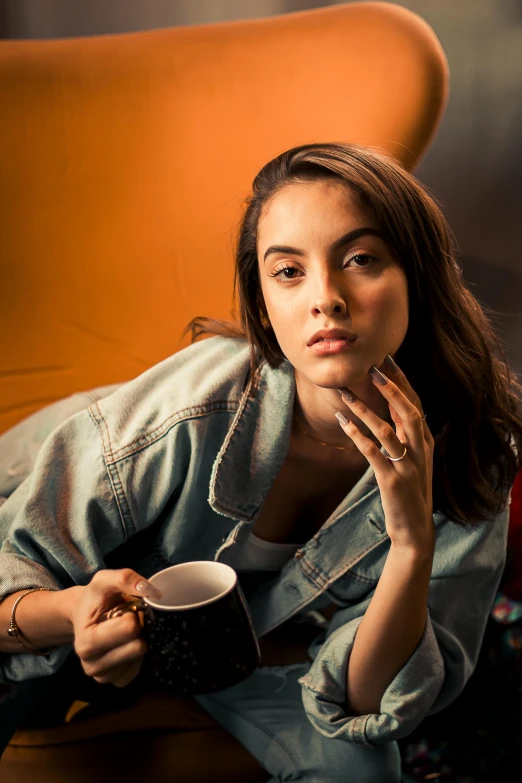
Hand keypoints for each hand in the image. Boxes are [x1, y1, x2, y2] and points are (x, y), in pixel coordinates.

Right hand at [68, 568, 161, 687]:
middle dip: (138, 629)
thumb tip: (151, 591)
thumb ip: (124, 579)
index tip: (121, 611)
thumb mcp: (104, 580)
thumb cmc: (95, 599)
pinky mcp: (115, 681)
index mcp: (86, 642)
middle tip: (126, 620)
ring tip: (124, 632)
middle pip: (137, 647)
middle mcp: (91, 665)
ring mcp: (103, 676)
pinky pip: (137, 671)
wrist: (85, 615)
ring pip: (139, 659)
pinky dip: (137, 656)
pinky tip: (127, 644)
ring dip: (137, 641)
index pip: (130, 629)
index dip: (132, 615)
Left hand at [336, 355, 434, 552]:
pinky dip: (356, 434)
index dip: (402, 382)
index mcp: (425, 442)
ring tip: (344, 393)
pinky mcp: (391, 481)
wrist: (415, 528)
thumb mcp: (414, 459)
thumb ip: (407, 434)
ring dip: (364, 409)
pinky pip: (372, 452)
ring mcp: (407, 466)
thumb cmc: (410, 490)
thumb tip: (393, 406)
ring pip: (386, 429)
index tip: (387, 360)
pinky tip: (342, 421)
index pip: (415, 404)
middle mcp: (420, 451)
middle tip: (372, 367)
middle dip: (389, 388)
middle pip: (407, 411)